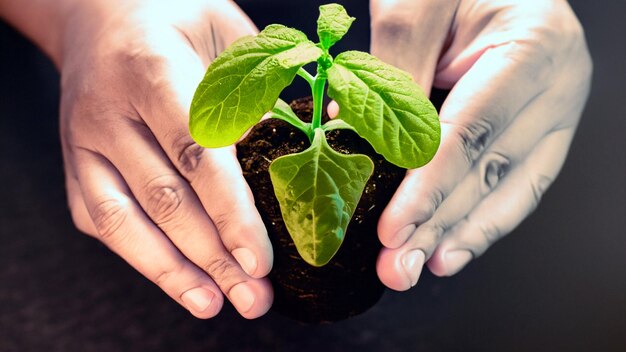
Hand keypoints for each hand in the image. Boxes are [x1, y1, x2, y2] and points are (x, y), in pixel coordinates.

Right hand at [58, 0, 272, 317]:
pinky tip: (181, 282)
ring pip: (125, 219)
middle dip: (213, 256)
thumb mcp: (228, 35)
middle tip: (254, 298)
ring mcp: (84, 141)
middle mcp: (109, 110)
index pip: (197, 153)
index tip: (261, 259)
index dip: (230, 212)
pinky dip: (142, 257)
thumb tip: (323, 137)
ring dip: (174, 271)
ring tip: (217, 305)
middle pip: (165, 198)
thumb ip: (265, 90)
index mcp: (153, 69)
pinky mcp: (76, 165)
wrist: (102, 12)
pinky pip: (103, 221)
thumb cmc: (178, 20)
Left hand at [369, 0, 591, 289]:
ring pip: (510, 188)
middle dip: (440, 224)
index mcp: (534, 46)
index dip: (429, 188)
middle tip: (398, 268)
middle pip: (492, 170)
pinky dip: (482, 218)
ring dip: (461, 234)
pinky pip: (514, 182)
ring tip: (421, 269)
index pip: (472, 134)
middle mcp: (558, 83)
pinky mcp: (538, 127)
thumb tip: (350, 137)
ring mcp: (555, 109)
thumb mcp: (415, 3)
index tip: (393, 230)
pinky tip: (451, 247)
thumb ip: (390, 70)